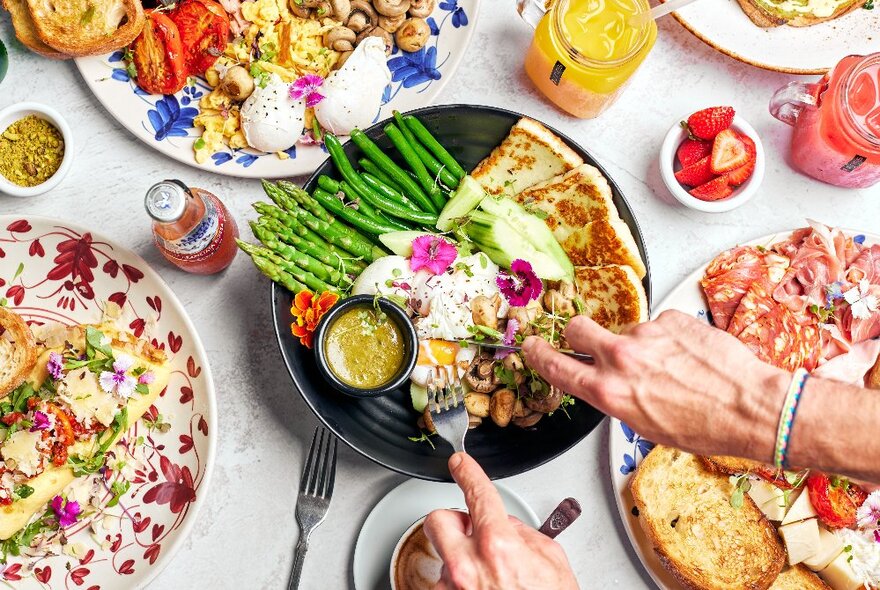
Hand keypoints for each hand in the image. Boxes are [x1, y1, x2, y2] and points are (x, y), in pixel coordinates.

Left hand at [423, 453, 578, 589]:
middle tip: (469, 531)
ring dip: (459, 562)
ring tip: (487, 581)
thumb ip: (523, 534)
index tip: (459, 463)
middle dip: (452, 521)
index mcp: (496, 546)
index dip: (467, 472)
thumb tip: (507, 524)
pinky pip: (443, 585)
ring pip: (441, 558)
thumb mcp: (552, 562)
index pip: (476, 493)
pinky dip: (459, 586)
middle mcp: (467, 567)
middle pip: (437, 520)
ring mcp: (452, 589)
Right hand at [522, 310, 789, 462]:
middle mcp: (621, 357)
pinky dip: (669, 339)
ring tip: (672, 368)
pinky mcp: (672, 318)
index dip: (538, 354)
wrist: (752, 406)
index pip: (556, 366)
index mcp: (609, 391)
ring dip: (639, 345)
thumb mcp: (645, 425)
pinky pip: (659, 325)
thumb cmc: (706, 427)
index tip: (532, 346)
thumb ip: (617, 398)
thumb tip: (610, 386)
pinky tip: (689, 358)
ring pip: (627, 331)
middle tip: (594, 345)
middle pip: (578, 329)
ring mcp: (646, 334)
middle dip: (580, 335)